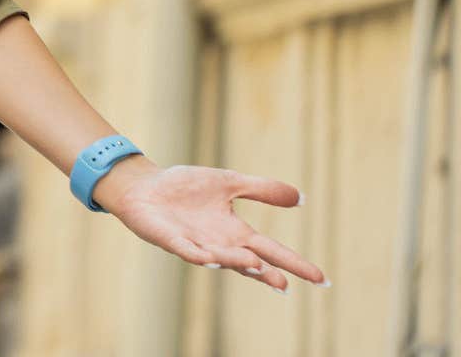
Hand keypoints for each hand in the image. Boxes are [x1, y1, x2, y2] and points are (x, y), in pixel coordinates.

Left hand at [93, 157, 329, 292]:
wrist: (144, 186)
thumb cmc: (185, 187)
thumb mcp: (229, 183)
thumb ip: (262, 190)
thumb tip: (301, 197)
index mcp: (235, 232)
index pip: (271, 251)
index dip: (294, 264)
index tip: (321, 278)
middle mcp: (219, 244)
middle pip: (249, 262)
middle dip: (266, 274)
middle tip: (285, 284)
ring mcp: (194, 244)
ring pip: (220, 258)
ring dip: (236, 262)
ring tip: (257, 265)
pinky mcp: (170, 239)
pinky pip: (185, 250)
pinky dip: (197, 255)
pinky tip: (208, 257)